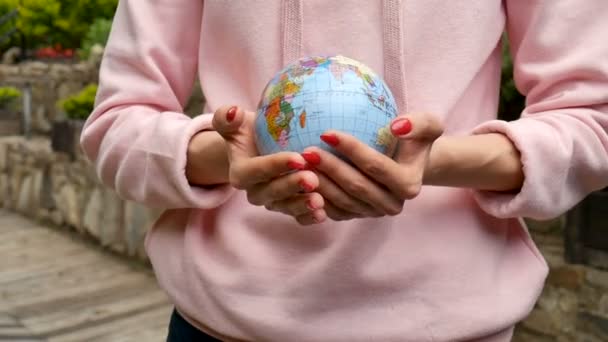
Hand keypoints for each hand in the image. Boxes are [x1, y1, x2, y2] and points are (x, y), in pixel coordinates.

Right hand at [211, 105, 327, 224]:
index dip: (276, 166)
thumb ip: (227, 118)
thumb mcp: (235, 122)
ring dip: (302, 205)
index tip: (298, 158)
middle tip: (313, 179)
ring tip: (319, 201)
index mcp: (241, 173)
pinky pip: (297, 217)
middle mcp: (255, 191)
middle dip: (292, 187)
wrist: (261, 148)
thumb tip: (233, 112)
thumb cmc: (251, 131)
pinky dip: (309, 217)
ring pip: (286, 207)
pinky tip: (323, 214)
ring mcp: (273, 202)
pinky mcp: (288, 208)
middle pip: (272, 192)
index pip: (257, 170)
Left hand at [301, 113, 443, 219]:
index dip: (351, 149)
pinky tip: (299, 178)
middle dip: (329, 168)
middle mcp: (392, 205)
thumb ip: (420, 123)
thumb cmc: (414, 139)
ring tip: (299, 163)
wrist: (407, 163)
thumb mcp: (428, 125)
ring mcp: (372, 214)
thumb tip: (396, 126)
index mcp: (408, 185)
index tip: (326, 131)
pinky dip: (315, 197)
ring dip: (318, 183)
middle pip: (355, 187)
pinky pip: (332, 210)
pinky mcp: (356, 217)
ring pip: (341, 201)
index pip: (375, 166)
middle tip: (306, 150)